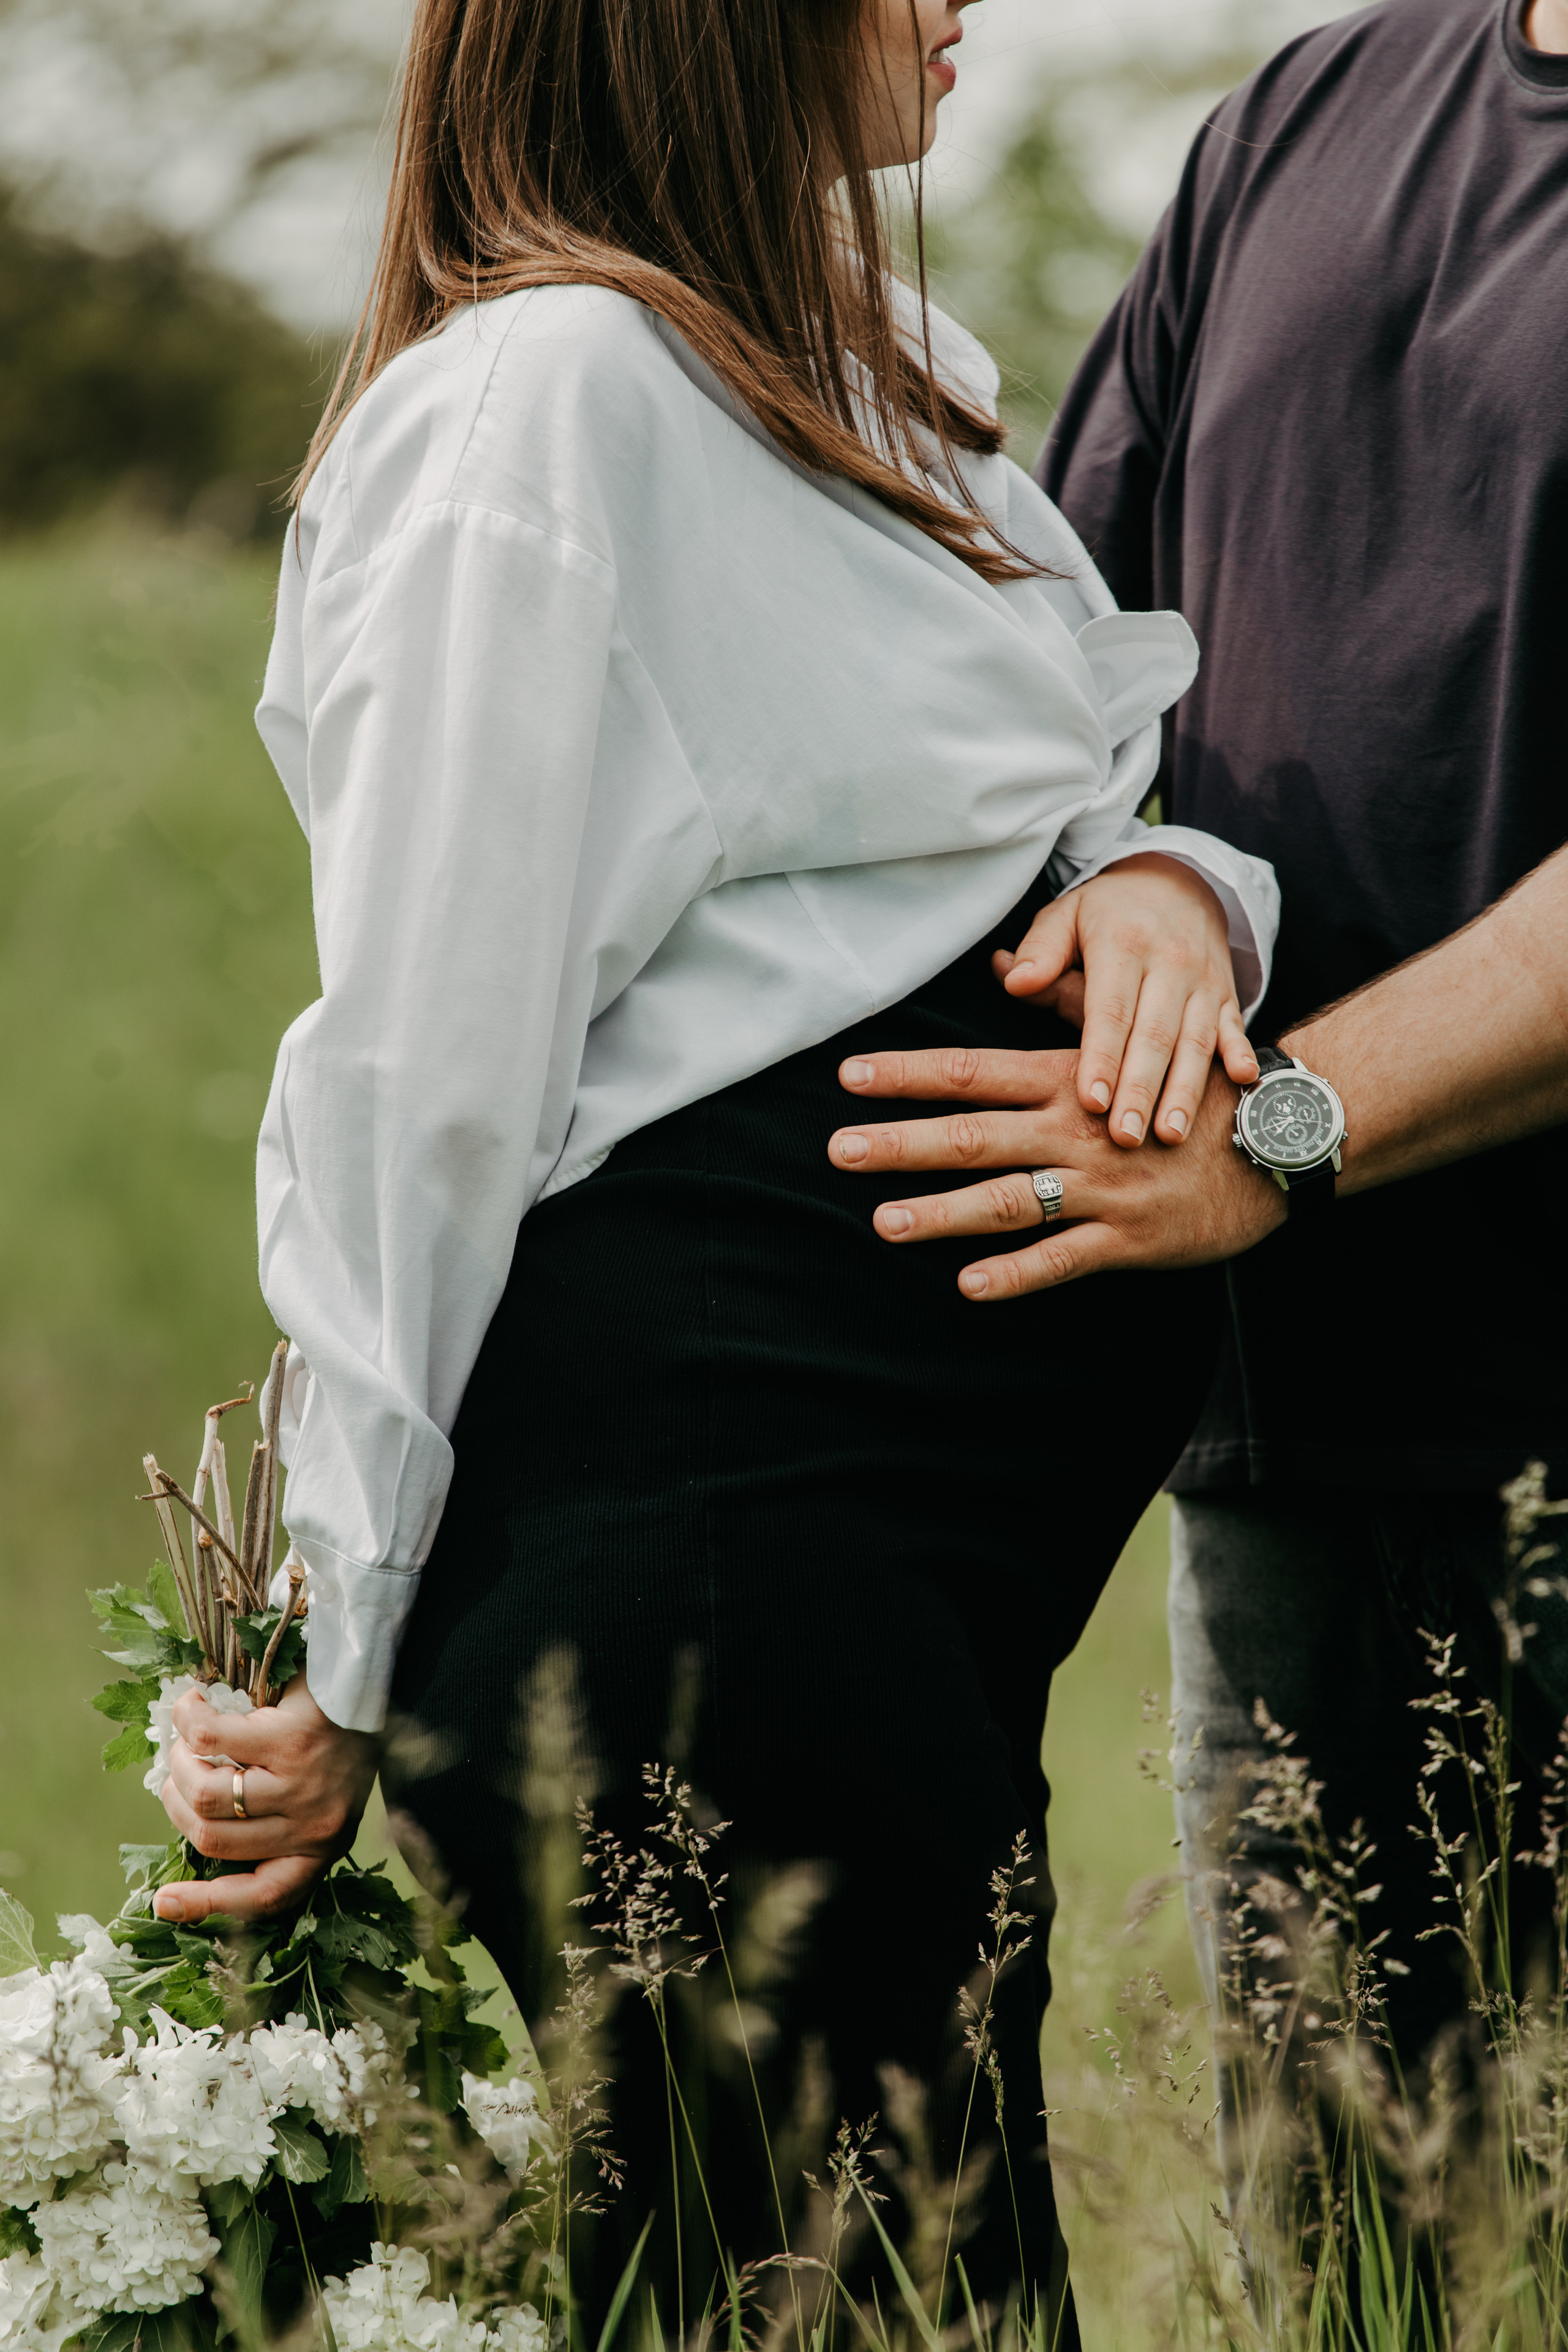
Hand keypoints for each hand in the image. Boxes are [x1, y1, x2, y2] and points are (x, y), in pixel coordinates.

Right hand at [154, 1672, 378, 1924]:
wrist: (372, 1681)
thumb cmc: (339, 1738)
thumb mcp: (316, 1797)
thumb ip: (270, 1822)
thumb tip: (197, 1826)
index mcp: (320, 1848)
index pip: (266, 1895)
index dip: (208, 1904)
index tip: (163, 1902)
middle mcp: (314, 1827)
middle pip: (212, 1837)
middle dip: (178, 1804)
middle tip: (178, 1771)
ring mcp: (303, 1786)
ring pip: (206, 1794)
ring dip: (180, 1764)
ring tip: (186, 1741)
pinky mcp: (292, 1740)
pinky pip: (211, 1740)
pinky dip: (189, 1721)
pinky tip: (192, 1706)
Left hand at [830, 1047, 1283, 1297]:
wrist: (1275, 1141)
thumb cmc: (1187, 1092)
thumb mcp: (1127, 1043)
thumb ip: (1063, 1009)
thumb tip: (1005, 968)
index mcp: (1068, 1081)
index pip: (971, 1072)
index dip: (907, 1075)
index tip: (848, 1077)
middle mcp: (1076, 1131)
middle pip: (973, 1134)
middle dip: (900, 1144)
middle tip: (837, 1150)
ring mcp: (1100, 1188)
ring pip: (1007, 1199)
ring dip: (941, 1213)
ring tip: (881, 1223)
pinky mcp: (1127, 1237)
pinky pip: (1062, 1257)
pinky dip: (1015, 1273)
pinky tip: (967, 1284)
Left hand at [996, 852, 1257, 1144]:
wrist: (1178, 881)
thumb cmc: (1108, 912)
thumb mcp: (1067, 914)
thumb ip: (1040, 949)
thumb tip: (1012, 977)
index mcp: (1123, 945)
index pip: (1111, 1010)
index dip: (1101, 1057)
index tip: (1091, 1102)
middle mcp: (1169, 963)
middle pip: (1155, 1035)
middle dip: (1141, 1090)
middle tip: (1125, 1138)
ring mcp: (1203, 982)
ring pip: (1196, 1041)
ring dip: (1186, 1091)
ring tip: (1171, 1135)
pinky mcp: (1227, 995)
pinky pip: (1236, 1027)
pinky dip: (1241, 1054)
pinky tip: (1243, 1082)